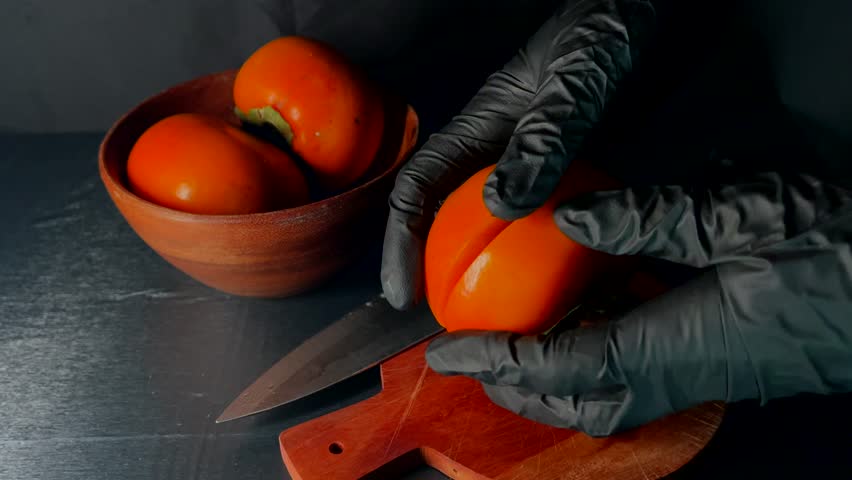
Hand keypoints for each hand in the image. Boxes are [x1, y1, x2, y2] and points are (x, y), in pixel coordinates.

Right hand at [380, 0, 655, 308]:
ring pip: (498, 227)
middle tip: (449, 324)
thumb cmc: (605, 29)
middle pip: (450, 218)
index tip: (400, 293)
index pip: (419, 189)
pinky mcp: (572, 171)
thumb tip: (500, 206)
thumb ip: (541, 138)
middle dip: (437, 271)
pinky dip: (548, 258)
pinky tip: (564, 288)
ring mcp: (536, 163)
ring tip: (499, 322)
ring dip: (493, 274)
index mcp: (479, 127)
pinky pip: (549, 222)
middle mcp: (500, 151)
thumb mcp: (573, 82)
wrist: (649, 12)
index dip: (400, 243)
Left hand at [425, 170, 851, 436]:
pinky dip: (595, 355)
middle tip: (474, 353)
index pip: (560, 365)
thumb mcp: (748, 214)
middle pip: (575, 401)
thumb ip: (653, 218)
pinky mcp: (718, 363)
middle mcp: (681, 373)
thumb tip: (573, 217)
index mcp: (676, 343)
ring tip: (516, 340)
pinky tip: (592, 315)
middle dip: (515, 387)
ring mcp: (701, 375)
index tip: (447, 350)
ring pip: (605, 397)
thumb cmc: (843, 256)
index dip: (497, 361)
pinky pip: (638, 375)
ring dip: (550, 377)